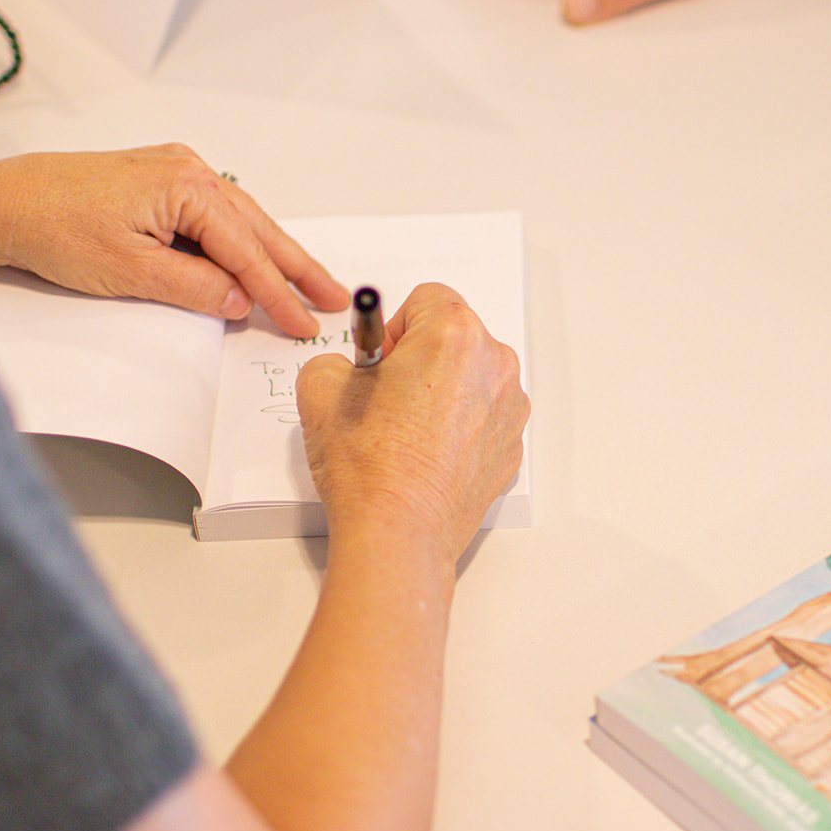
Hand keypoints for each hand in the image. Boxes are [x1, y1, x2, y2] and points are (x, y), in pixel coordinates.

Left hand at [0, 145, 348, 336]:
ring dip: (273, 253)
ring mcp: (174, 171)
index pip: (246, 251)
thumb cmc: (53, 227)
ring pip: (240, 220)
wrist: (0, 203)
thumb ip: (194, 288)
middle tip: (334, 295)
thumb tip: (239, 300)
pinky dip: (239, 240)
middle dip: (297, 266)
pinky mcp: (158, 181)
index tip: (304, 321)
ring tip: (308, 281)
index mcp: (187, 186)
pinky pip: (215, 215)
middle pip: (257, 228)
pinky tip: (254, 259)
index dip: (279, 293)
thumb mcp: (130, 272)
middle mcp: (188, 170)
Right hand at [296, 284, 528, 562]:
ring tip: (405, 431)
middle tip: (387, 396)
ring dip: (441, 392)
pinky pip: (482, 420)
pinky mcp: (510, 449)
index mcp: (455, 336)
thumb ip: (335, 358)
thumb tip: (350, 369)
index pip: (427, 298)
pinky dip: (458, 429)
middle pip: (455, 337)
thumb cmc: (369, 463)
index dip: (394, 326)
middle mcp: (494, 366)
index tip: (380, 359)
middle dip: (421, 357)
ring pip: (471, 379)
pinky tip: (426, 456)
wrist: (398, 531)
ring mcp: (509, 411)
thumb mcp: (320, 388)